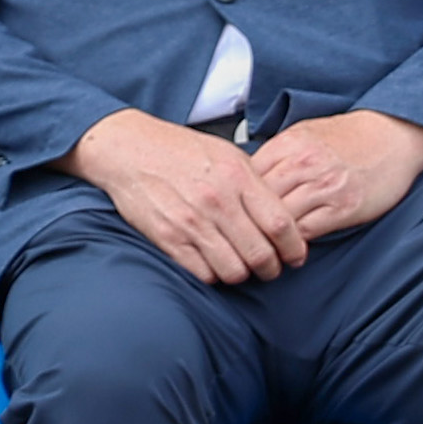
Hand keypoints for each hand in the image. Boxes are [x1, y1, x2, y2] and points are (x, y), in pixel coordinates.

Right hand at [71, 109, 308, 286]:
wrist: (128, 149)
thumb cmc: (179, 150)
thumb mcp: (226, 154)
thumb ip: (255, 184)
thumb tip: (282, 216)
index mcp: (237, 177)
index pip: (281, 225)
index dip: (295, 248)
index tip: (295, 256)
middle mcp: (217, 201)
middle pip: (261, 255)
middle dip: (271, 269)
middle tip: (269, 267)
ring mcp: (191, 222)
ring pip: (234, 271)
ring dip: (241, 273)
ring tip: (238, 264)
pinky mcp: (168, 238)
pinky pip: (203, 274)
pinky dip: (212, 274)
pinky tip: (212, 261)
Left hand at [243, 108, 422, 247]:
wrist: (391, 136)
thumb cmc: (347, 137)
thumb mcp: (304, 134)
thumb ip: (277, 154)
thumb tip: (246, 176)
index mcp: (289, 143)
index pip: (246, 176)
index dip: (237, 197)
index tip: (234, 212)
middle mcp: (303, 164)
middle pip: (258, 200)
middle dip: (247, 221)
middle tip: (240, 238)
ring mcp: (324, 186)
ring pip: (280, 218)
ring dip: (269, 237)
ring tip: (262, 250)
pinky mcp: (344, 206)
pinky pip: (307, 230)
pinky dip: (294, 242)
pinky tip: (290, 248)